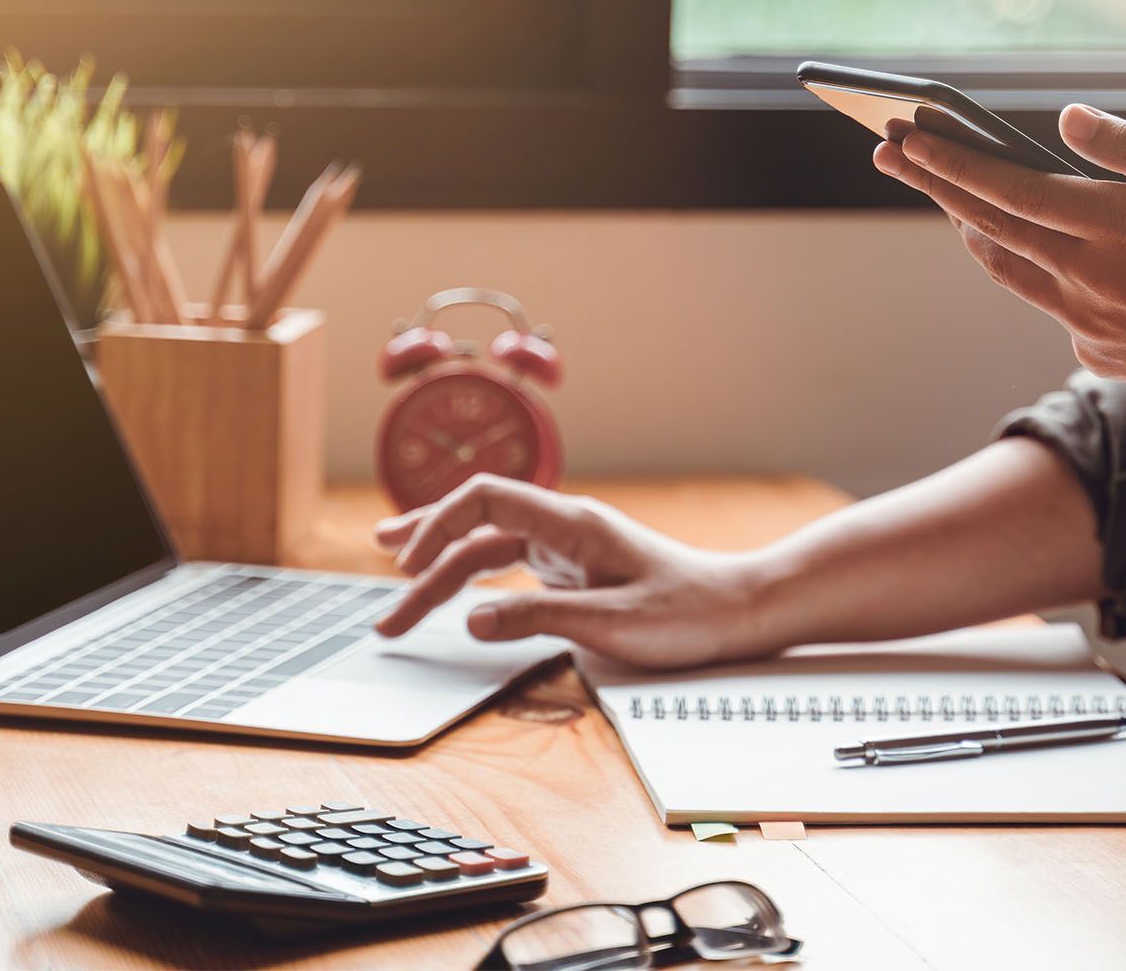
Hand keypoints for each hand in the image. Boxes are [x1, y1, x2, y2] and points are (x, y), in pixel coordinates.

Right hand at [372, 474, 780, 668]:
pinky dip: (472, 578)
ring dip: (442, 573)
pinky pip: (508, 566)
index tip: (407, 568)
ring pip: (487, 549)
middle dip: (424, 560)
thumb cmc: (690, 613)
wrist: (740, 611)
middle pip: (475, 528)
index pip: (484, 501)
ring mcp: (567, 546)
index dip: (437, 526)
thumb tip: (470, 619)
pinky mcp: (574, 569)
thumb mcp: (612, 624)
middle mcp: (563, 526)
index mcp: (571, 523)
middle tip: (385, 604)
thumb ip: (538, 619)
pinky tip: (451, 590)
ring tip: (396, 594)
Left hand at [871, 105, 1125, 472]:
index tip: (907, 137)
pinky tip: (1047, 248)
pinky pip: (1051, 301)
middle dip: (934, 184)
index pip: (1007, 189)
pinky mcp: (1094, 351)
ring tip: (947, 195)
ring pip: (1006, 267)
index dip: (950, 163)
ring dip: (971, 228)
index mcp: (1115, 227)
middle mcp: (1087, 278)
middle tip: (888, 151)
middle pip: (987, 225)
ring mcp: (1084, 322)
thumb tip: (1066, 121)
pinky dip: (1039, 268)